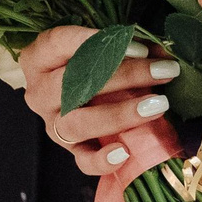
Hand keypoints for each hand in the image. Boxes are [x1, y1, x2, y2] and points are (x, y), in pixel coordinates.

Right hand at [20, 24, 181, 178]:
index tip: (139, 47)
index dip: (96, 42)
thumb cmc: (90, 63)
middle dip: (124, 76)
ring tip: (157, 106)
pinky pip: (82, 160)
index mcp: (38, 57)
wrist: (79, 94)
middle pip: (74, 84)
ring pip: (78, 123)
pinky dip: (102, 160)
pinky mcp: (69, 149)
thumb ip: (127, 47)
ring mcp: (51, 123)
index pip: (59, 43)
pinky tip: (125, 152)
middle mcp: (39, 92)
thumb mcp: (101, 48)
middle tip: (163, 71)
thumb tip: (163, 52)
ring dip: (120, 114)